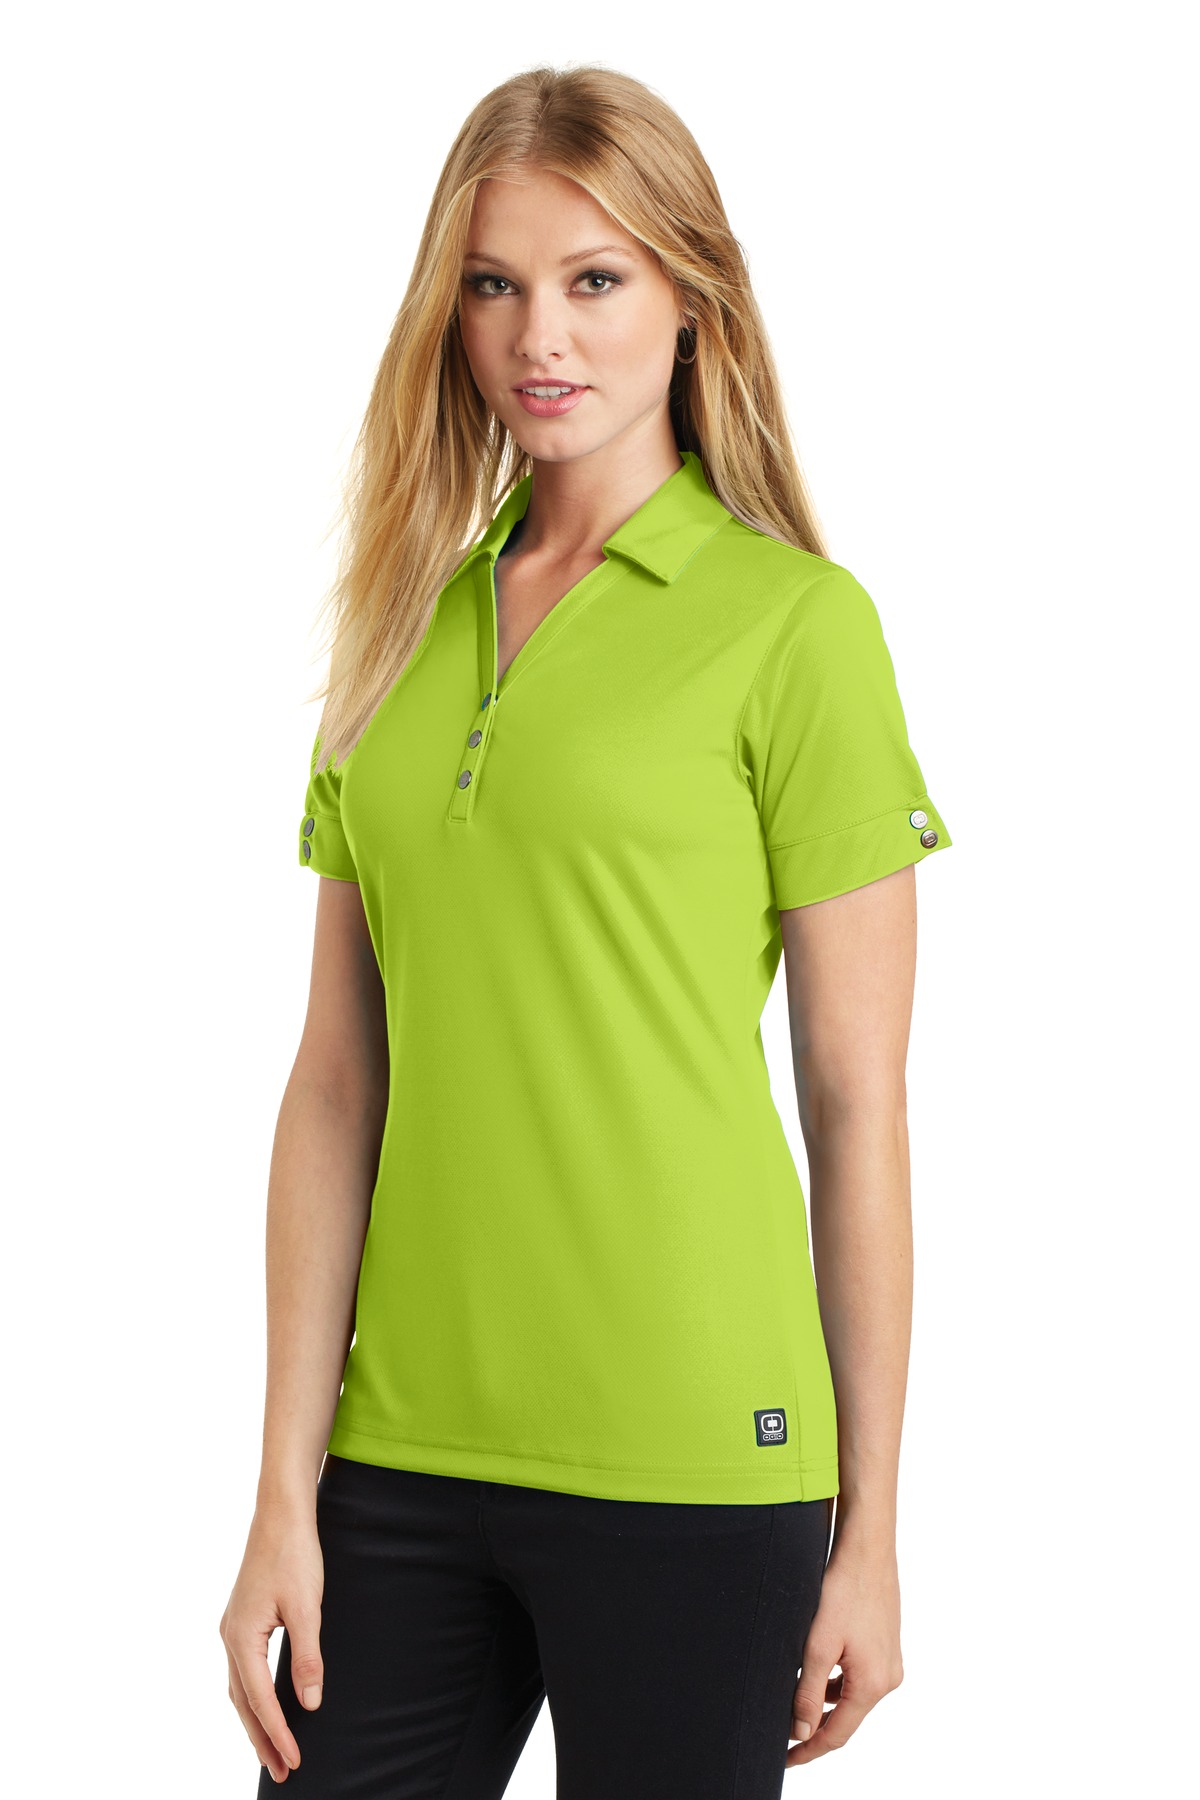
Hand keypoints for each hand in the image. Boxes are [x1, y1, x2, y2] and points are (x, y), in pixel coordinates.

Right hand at [219, 1500, 324, 1781]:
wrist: (281, 1512)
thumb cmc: (294, 1554)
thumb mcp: (308, 1607)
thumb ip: (307, 1658)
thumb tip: (309, 1705)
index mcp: (242, 1637)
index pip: (261, 1700)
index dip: (279, 1734)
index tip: (295, 1761)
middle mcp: (230, 1636)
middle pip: (243, 1702)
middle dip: (261, 1739)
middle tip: (281, 1772)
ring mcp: (233, 1627)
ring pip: (240, 1688)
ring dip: (255, 1720)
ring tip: (273, 1749)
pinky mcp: (242, 1618)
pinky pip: (243, 1670)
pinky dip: (252, 1695)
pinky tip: (265, 1702)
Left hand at [786, 1537, 903, 1765]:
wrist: (867, 1549)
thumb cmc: (844, 1589)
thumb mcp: (818, 1644)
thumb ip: (808, 1691)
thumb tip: (801, 1731)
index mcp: (873, 1684)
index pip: (837, 1734)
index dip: (809, 1749)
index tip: (787, 1760)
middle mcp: (888, 1678)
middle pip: (847, 1718)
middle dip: (817, 1728)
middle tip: (786, 1736)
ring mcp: (890, 1661)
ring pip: (852, 1696)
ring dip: (826, 1703)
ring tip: (795, 1701)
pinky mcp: (886, 1645)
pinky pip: (859, 1677)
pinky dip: (838, 1682)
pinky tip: (817, 1671)